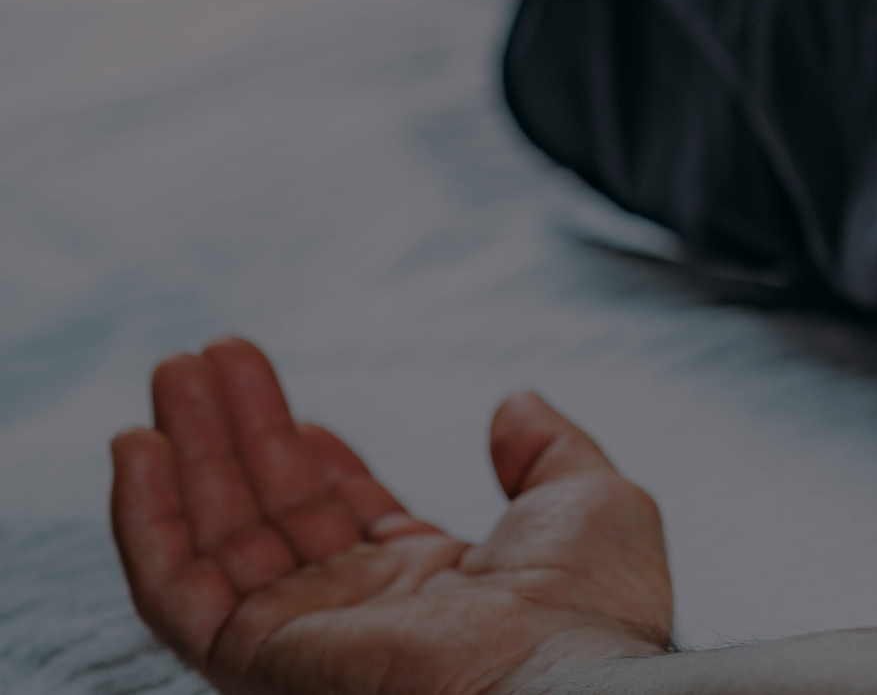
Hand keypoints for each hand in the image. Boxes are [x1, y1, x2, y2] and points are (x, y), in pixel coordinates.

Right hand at [111, 338, 671, 694]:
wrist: (564, 674)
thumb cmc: (592, 605)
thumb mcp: (587, 498)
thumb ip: (548, 449)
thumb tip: (516, 401)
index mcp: (431, 588)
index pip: (342, 516)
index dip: (308, 455)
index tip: (282, 400)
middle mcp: (359, 616)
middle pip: (270, 514)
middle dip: (234, 434)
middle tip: (203, 358)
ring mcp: (302, 639)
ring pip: (215, 540)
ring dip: (184, 455)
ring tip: (172, 373)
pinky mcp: (255, 658)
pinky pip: (174, 590)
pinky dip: (147, 520)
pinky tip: (138, 448)